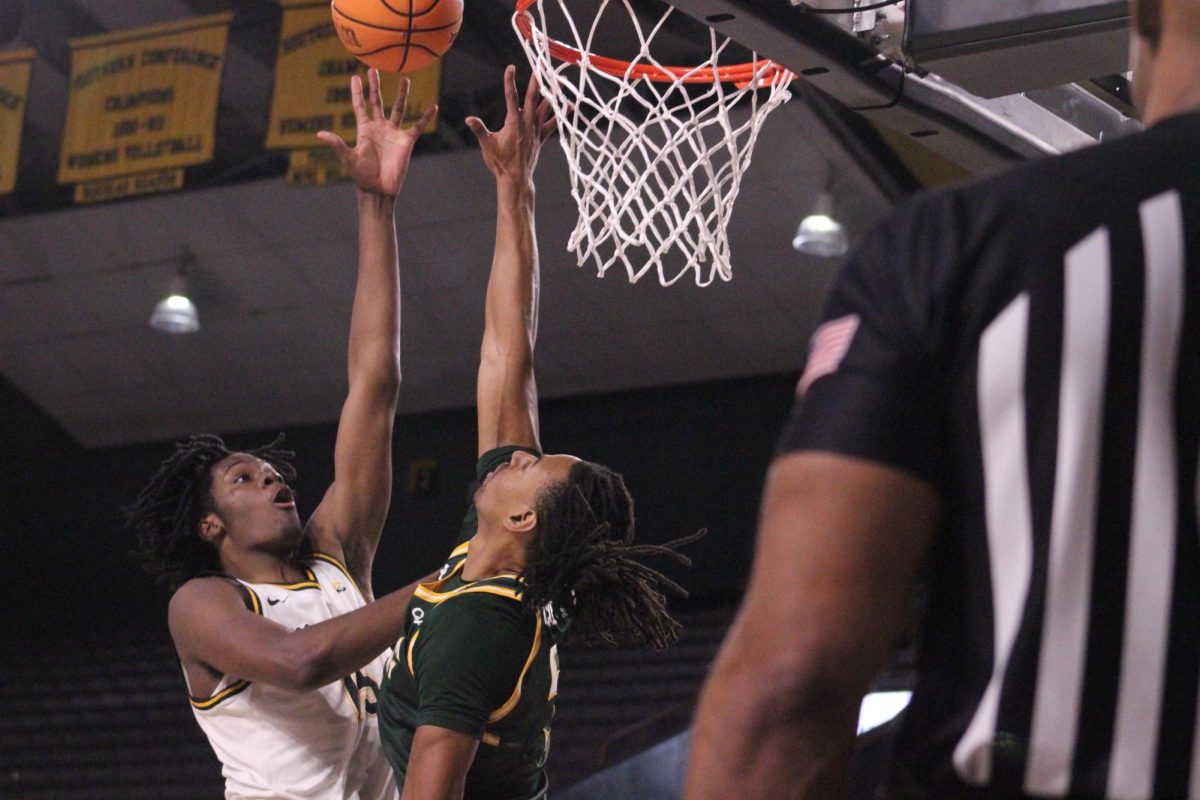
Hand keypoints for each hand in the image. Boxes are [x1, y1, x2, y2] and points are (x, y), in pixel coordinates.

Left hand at [317, 69, 437, 196]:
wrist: (379, 189)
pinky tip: (433, 108)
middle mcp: (379, 128)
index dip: (357, 92)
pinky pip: (417, 127)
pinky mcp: (406, 141)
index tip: (355, 77)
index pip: (360, 106)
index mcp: (364, 129)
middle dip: (375, 86)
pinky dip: (425, 118)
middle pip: (377, 102)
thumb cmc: (362, 176)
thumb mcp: (348, 158)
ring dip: (402, 94)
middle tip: (374, 69)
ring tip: (405, 79)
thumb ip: (337, 144)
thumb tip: (320, 134)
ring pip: (398, 109)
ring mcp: (393, 133)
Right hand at [465, 65, 555, 183]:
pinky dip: (561, 114)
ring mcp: (536, 130)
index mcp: (513, 123)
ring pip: (547, 107)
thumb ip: (479, 130)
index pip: (510, 97)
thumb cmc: (500, 163)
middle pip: (533, 98)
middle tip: (541, 66)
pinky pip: (553, 124)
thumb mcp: (487, 145)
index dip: (509, 81)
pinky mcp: (541, 138)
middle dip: (536, 81)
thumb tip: (468, 119)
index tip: (510, 67)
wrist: (515, 179)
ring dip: (554, 93)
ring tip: (561, 79)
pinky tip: (569, 105)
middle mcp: (527, 124)